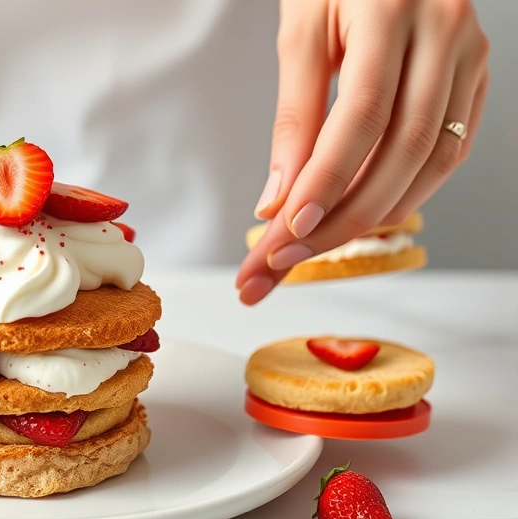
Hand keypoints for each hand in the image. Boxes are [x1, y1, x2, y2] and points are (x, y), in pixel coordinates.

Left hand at [237, 0, 488, 304]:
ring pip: (432, 158)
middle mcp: (445, 32)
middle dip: (343, 215)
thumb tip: (277, 199)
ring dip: (373, 214)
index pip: (362, 115)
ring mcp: (471, 54)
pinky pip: (450, 149)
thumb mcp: (301, 31)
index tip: (287, 229)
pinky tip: (366, 212)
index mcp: (393, 11)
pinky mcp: (478, 75)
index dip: (327, 178)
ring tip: (316, 245)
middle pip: (402, 148)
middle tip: (287, 257)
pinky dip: (407, 190)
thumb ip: (293, 114)